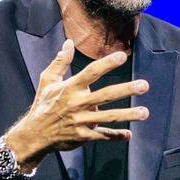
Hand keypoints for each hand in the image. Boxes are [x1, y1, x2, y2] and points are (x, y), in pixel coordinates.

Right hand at [5, 39, 149, 172]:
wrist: (34, 134)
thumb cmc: (42, 104)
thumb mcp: (47, 80)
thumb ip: (60, 61)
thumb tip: (69, 43)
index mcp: (70, 88)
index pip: (91, 72)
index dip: (107, 64)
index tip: (122, 56)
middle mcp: (77, 103)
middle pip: (105, 95)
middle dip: (126, 90)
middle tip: (144, 85)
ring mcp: (80, 121)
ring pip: (108, 117)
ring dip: (128, 115)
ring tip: (145, 112)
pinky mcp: (82, 136)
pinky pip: (102, 135)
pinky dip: (116, 136)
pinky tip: (129, 135)